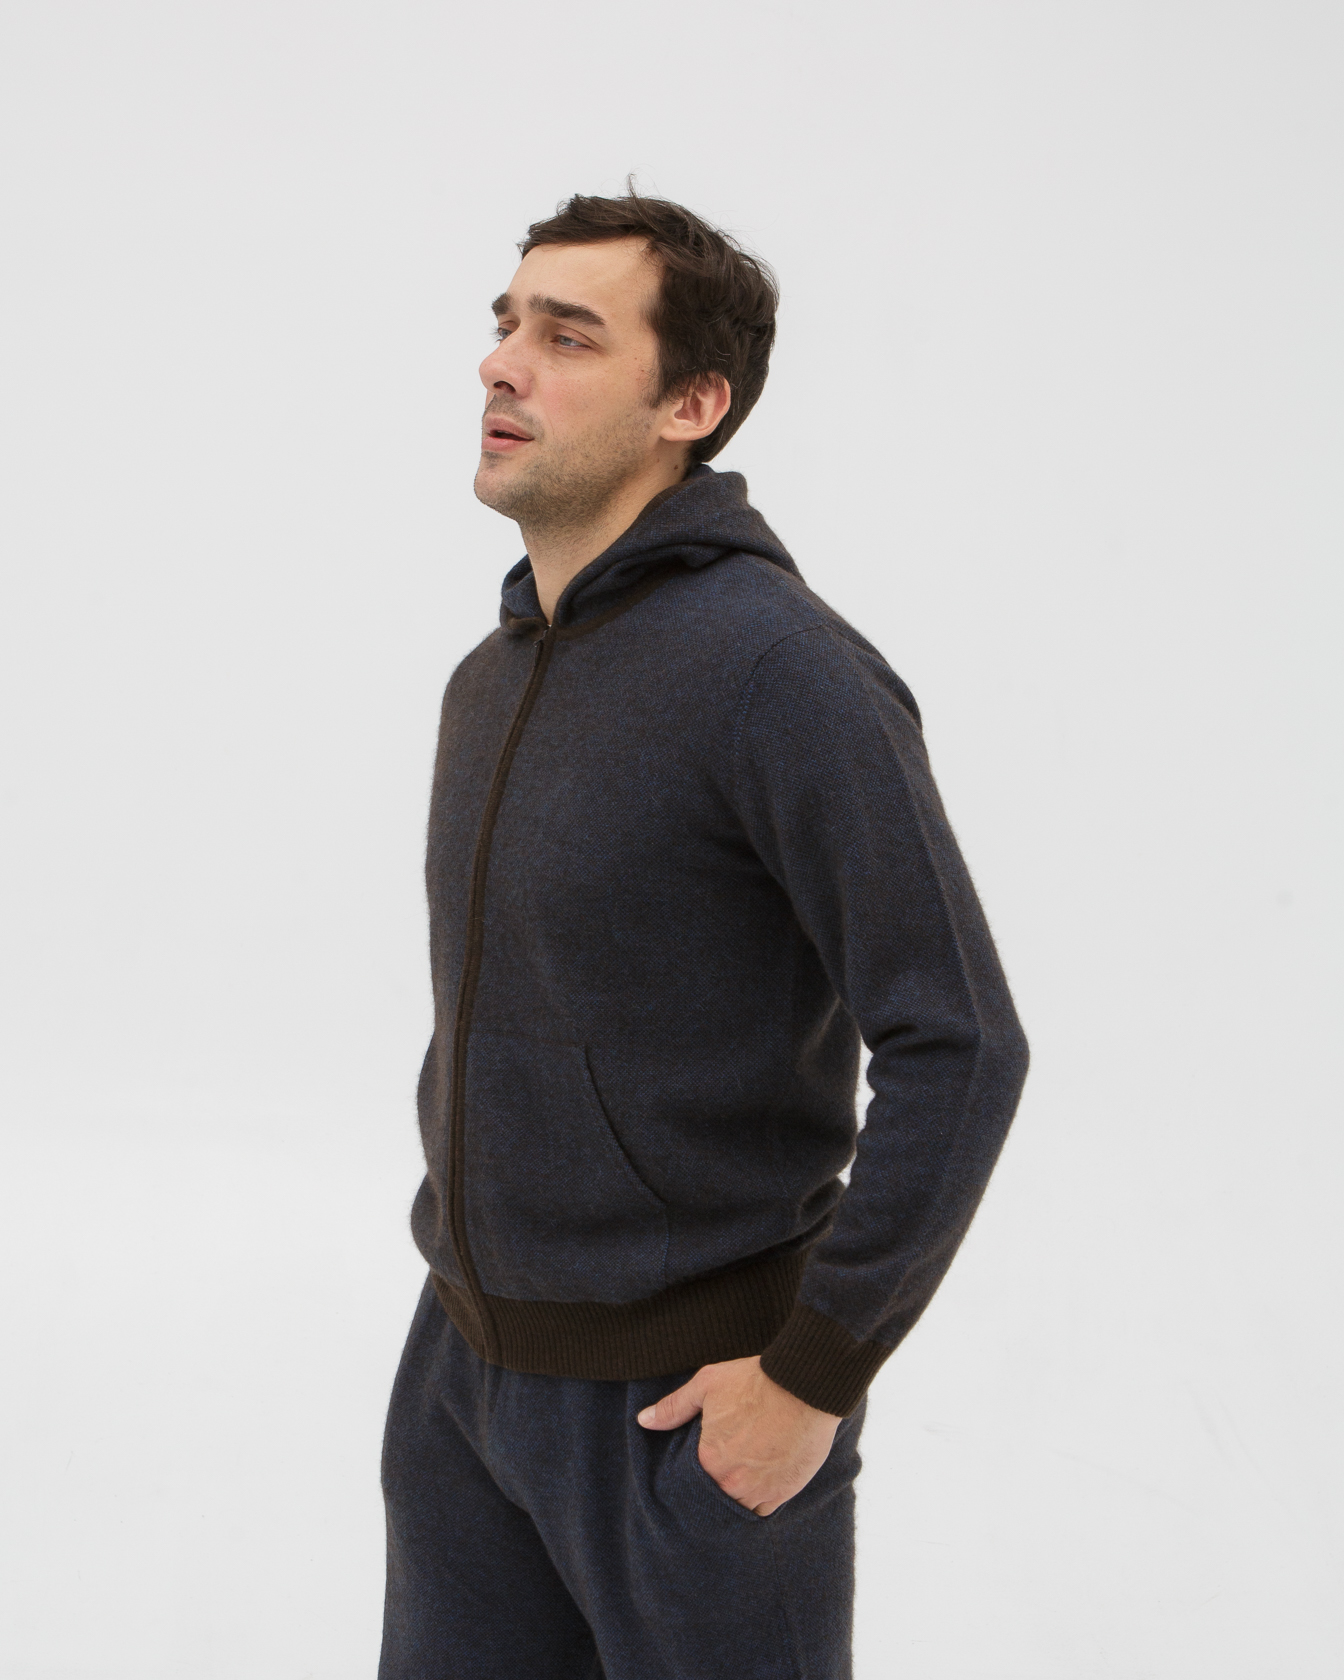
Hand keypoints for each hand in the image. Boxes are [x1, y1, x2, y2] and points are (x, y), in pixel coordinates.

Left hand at [637, 1355, 841, 1515]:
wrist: (803, 1387)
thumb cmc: (754, 1382)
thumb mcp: (707, 1385)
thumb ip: (674, 1407)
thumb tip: (644, 1421)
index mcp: (708, 1460)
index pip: (689, 1479)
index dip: (692, 1470)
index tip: (700, 1460)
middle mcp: (730, 1484)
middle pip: (713, 1496)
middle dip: (713, 1485)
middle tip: (722, 1467)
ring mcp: (758, 1492)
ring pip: (736, 1507)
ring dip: (734, 1495)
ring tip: (738, 1475)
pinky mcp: (783, 1493)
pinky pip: (761, 1511)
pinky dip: (757, 1501)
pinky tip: (756, 1484)